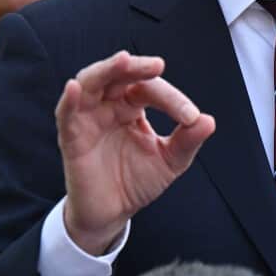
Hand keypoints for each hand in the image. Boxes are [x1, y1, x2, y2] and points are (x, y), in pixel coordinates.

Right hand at [55, 51, 215, 254]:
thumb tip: (209, 120)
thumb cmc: (137, 182)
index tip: (191, 117)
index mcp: (132, 106)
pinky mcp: (71, 137)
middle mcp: (109, 105)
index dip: (172, 99)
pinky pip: (66, 113)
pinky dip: (70, 98)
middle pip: (118, 75)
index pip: (150, 89)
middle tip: (156, 65)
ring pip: (91, 82)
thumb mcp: (169, 161)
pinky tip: (75, 87)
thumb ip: (187, 141)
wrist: (113, 214)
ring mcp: (88, 118)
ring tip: (123, 61)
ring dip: (106, 70)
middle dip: (136, 67)